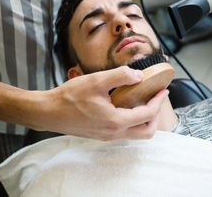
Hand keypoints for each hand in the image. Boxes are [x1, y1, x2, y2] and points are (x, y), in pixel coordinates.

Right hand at [33, 66, 167, 139]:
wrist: (48, 112)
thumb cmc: (69, 97)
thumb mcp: (97, 80)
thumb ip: (120, 76)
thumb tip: (139, 76)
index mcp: (116, 122)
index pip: (146, 114)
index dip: (158, 102)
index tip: (163, 91)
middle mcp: (113, 133)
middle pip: (146, 132)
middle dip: (156, 116)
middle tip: (156, 99)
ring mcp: (106, 136)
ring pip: (135, 134)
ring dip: (144, 119)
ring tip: (144, 101)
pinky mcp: (100, 134)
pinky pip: (124, 132)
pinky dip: (132, 121)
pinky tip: (126, 105)